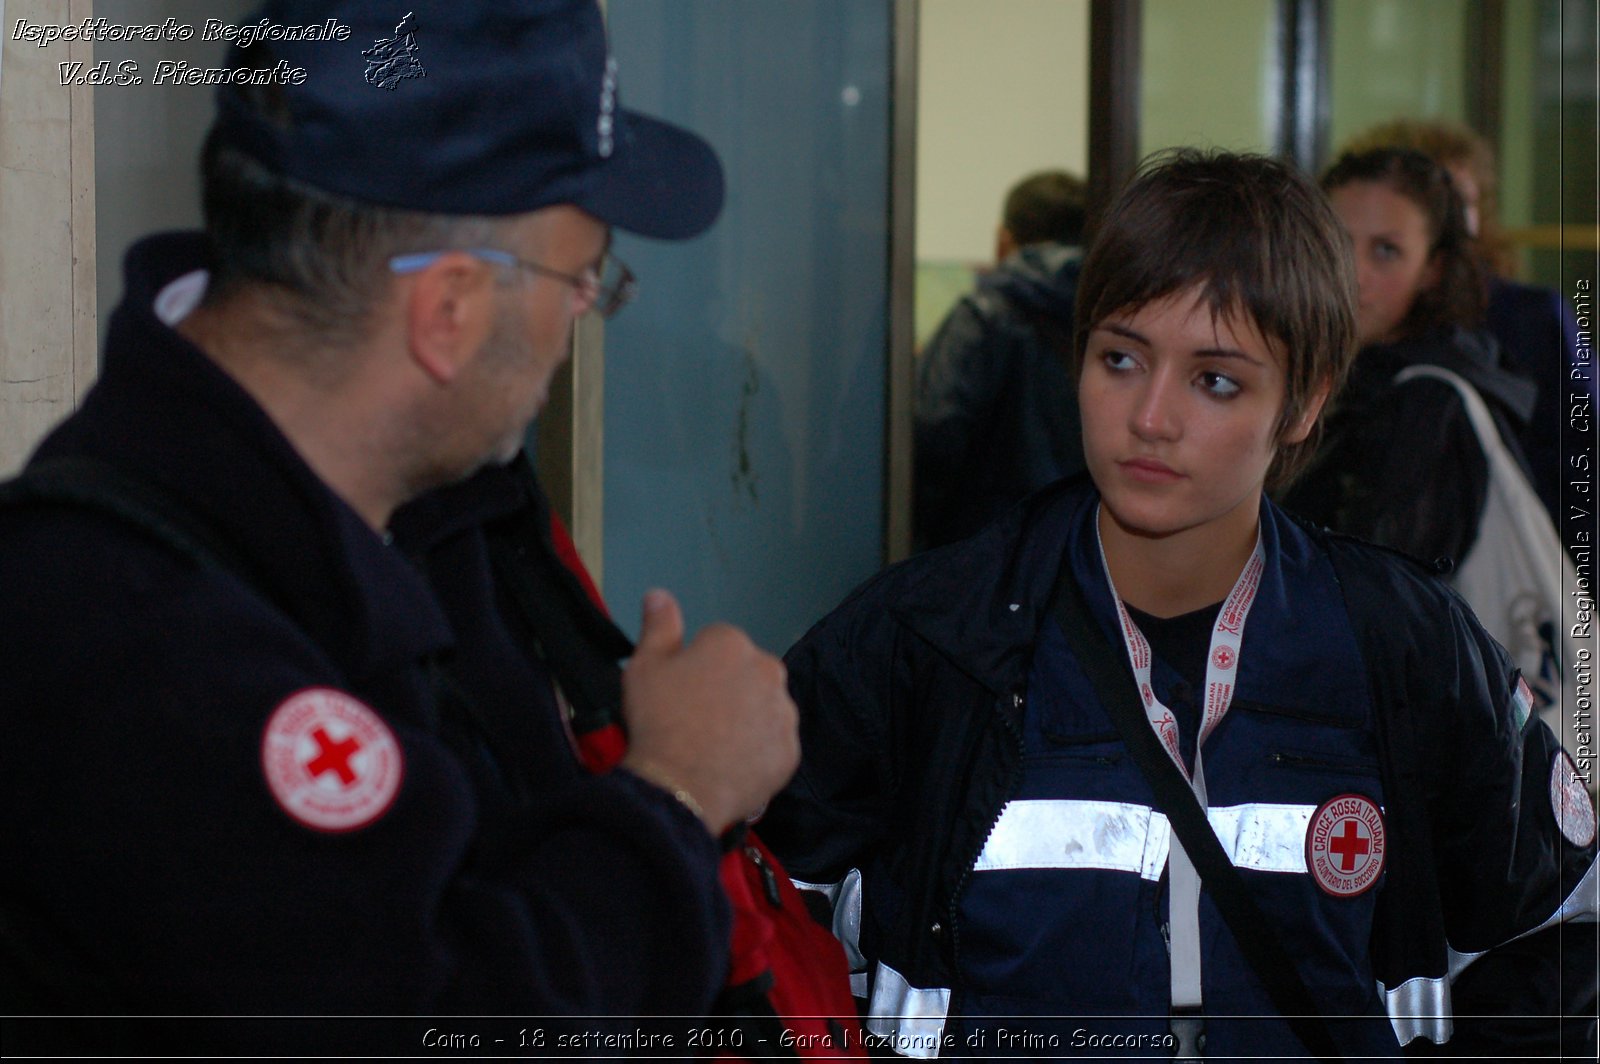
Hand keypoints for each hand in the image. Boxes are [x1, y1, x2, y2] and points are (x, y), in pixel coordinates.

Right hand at [620, 589, 798, 833]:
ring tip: (714, 747)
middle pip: (746, 674)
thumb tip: (660, 594)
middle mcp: (767, 670)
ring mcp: (784, 712)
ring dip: (746, 720)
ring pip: (763, 709)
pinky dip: (757, 753)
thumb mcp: (644, 667)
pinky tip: (730, 766)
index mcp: (731, 644)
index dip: (694, 668)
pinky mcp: (790, 752)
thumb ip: (658, 626)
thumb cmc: (658, 722)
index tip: (680, 694)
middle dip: (727, 690)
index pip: (716, 644)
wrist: (679, 787)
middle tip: (696, 721)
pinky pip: (773, 746)